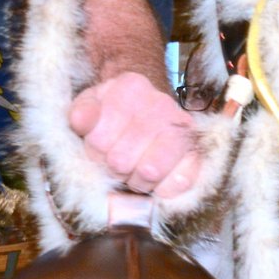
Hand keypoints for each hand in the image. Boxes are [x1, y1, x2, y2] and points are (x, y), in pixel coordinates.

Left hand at [68, 72, 200, 198]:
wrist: (151, 113)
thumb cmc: (115, 115)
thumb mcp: (91, 106)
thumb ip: (82, 113)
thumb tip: (81, 121)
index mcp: (129, 88)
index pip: (99, 140)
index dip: (95, 153)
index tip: (99, 148)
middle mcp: (160, 104)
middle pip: (121, 161)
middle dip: (115, 170)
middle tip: (118, 163)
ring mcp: (182, 128)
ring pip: (149, 172)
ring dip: (137, 181)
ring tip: (135, 172)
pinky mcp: (197, 152)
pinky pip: (179, 183)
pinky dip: (163, 190)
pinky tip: (156, 181)